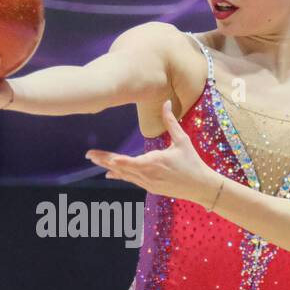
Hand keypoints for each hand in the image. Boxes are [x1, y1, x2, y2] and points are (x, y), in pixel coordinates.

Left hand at [85, 100, 222, 206]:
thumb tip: (167, 102)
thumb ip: (171, 121)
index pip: (130, 162)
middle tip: (89, 154)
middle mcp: (148, 174)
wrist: (200, 186)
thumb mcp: (182, 140)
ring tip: (95, 159)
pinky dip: (120, 175)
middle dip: (104, 160)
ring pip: (124, 174)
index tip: (104, 158)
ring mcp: (148, 183)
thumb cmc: (192, 162)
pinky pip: (131, 180)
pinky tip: (109, 172)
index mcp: (155, 162)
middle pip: (121, 167)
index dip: (115, 161)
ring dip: (109, 166)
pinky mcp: (150, 188)